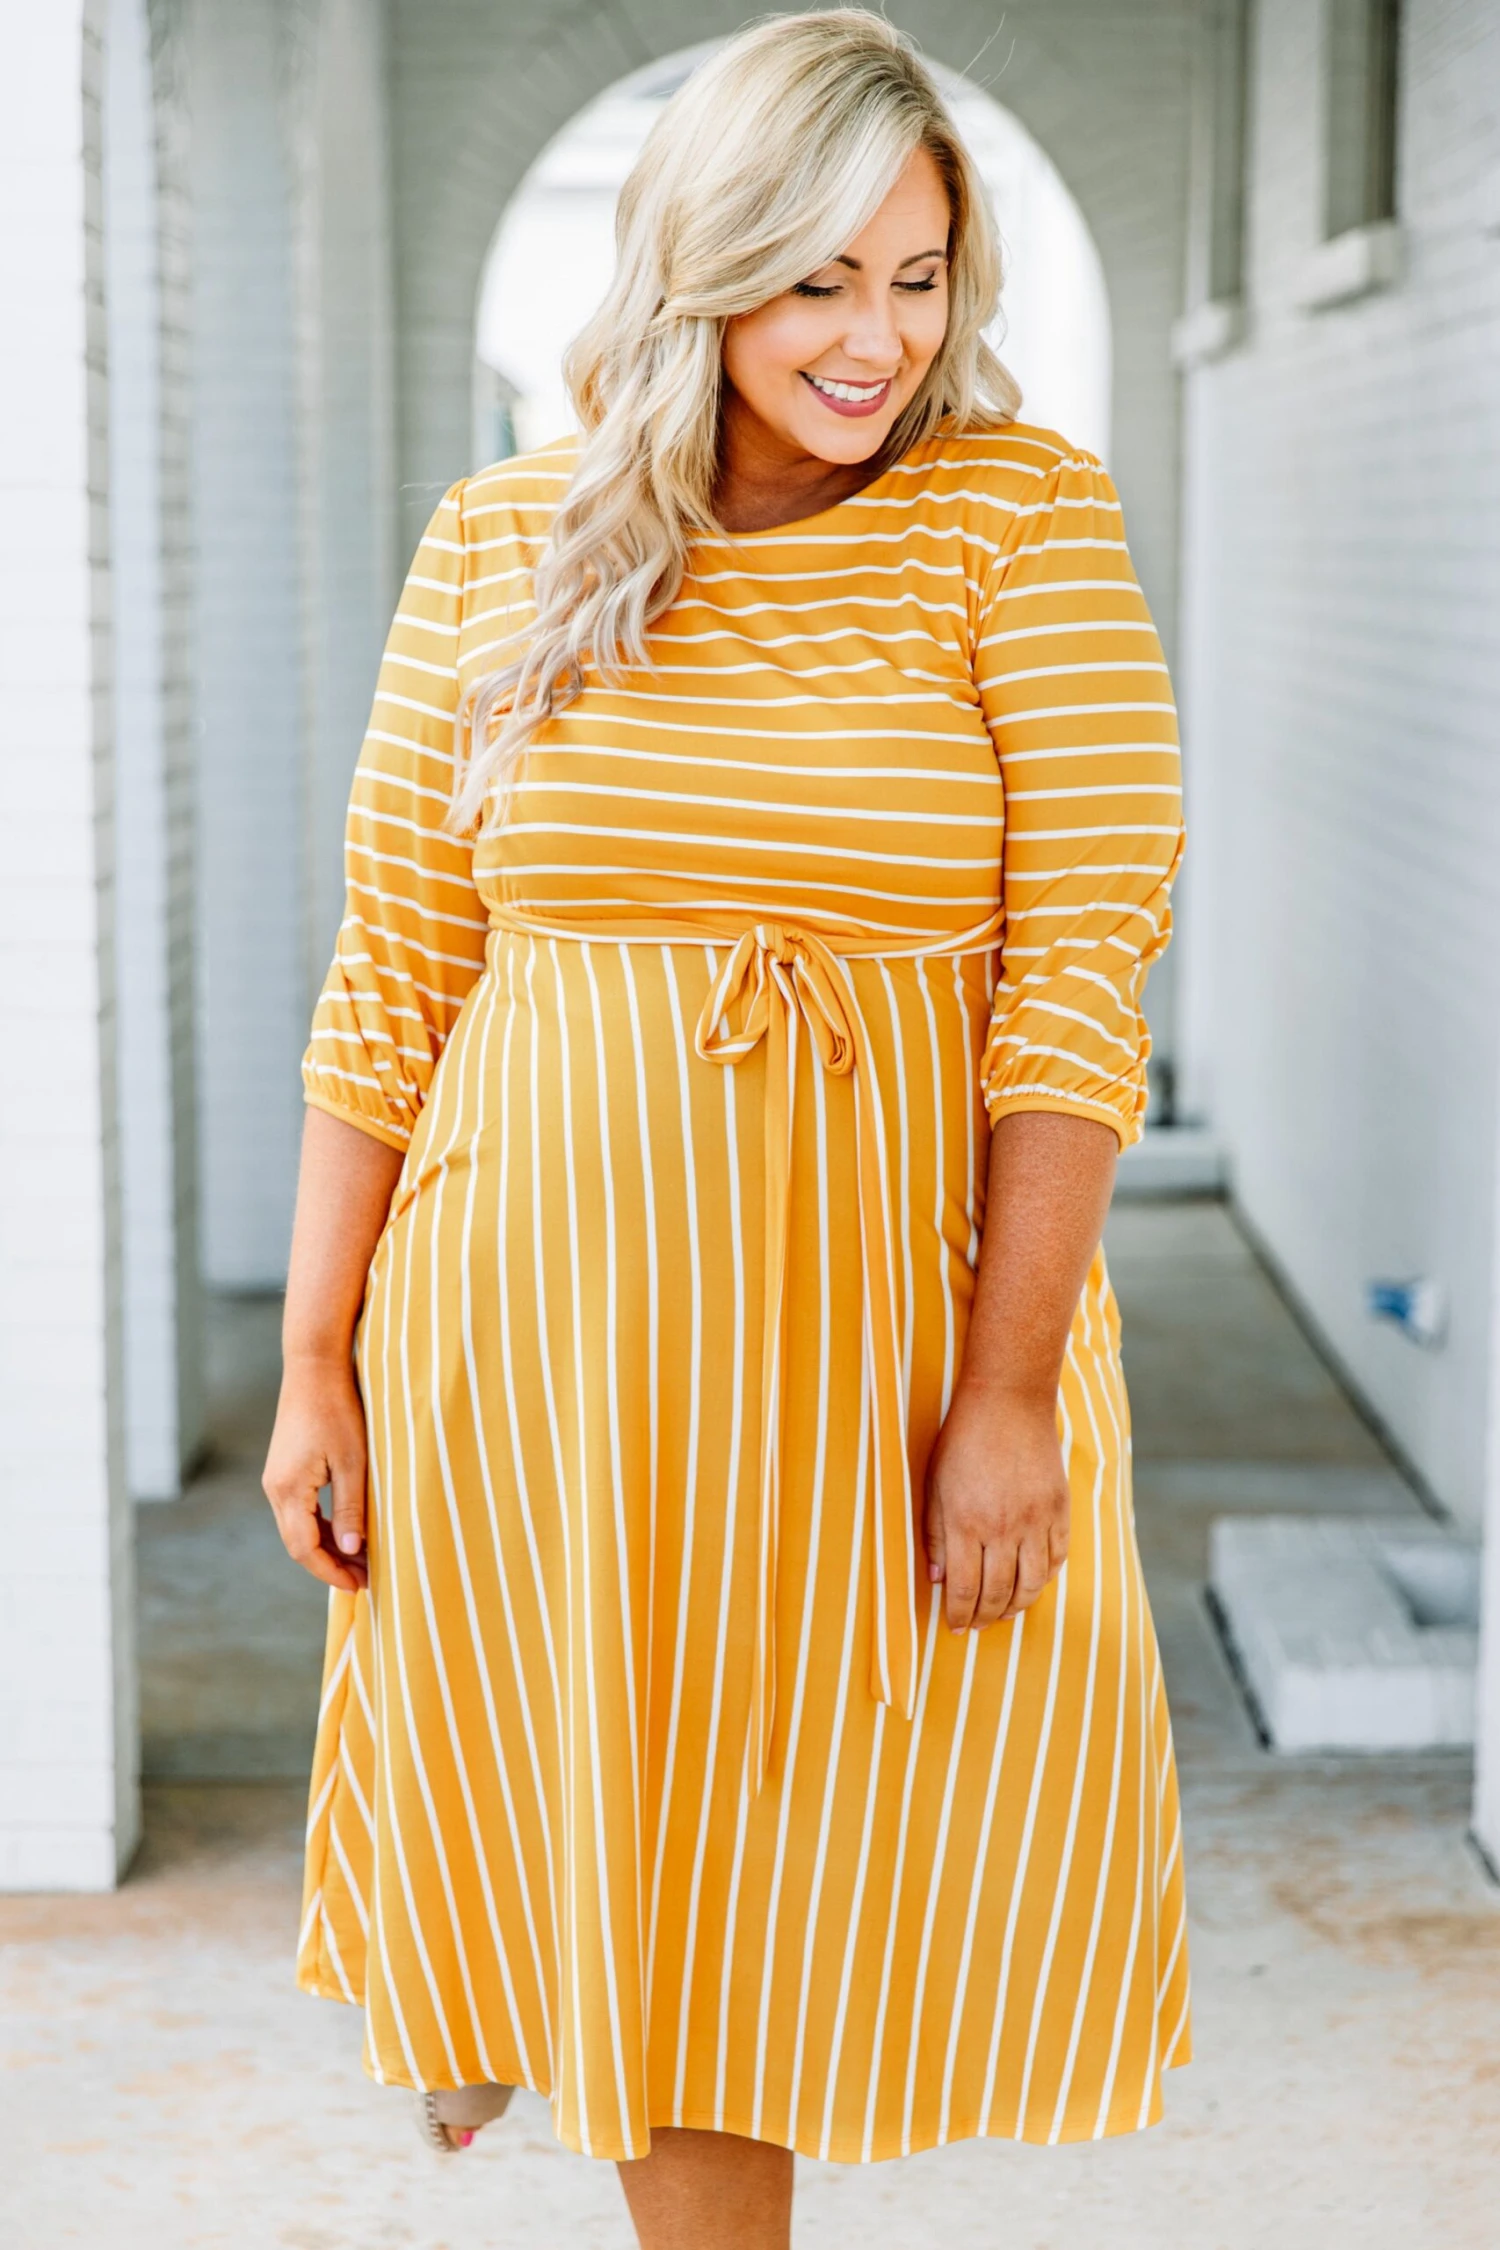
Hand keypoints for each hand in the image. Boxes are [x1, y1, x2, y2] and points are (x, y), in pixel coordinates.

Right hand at [262, 1351, 369, 1592]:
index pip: (304, 1549)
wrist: (314, 1367)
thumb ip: (351, 1508)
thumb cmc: (337, 1409)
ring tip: (362, 1559)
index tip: (360, 1586)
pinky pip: (300, 1511)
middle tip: (366, 1578)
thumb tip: (353, 1550)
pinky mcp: (285, 1469)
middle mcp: (275, 1489)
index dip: (331, 1572)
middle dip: (331, 1565)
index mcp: (288, 1490)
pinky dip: (322, 1526)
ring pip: (299, 1528)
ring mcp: (277, 1479)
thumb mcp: (353, 1462)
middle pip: (298, 1544)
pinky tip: (348, 1530)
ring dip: (328, 1546)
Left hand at [922, 1381, 1068, 1632]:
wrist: (1009, 1403)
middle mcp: (1004, 1528)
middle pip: (999, 1593)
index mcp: (967, 1523)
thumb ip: (936, 1536)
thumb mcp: (934, 1486)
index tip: (955, 1626)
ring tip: (1003, 1612)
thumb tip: (938, 1580)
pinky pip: (1057, 1558)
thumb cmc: (963, 1441)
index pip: (964, 1588)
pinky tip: (1030, 1583)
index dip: (959, 1614)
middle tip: (976, 1625)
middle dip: (984, 1617)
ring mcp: (1036, 1520)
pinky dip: (1044, 1578)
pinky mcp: (1059, 1509)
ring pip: (1032, 1584)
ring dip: (1016, 1606)